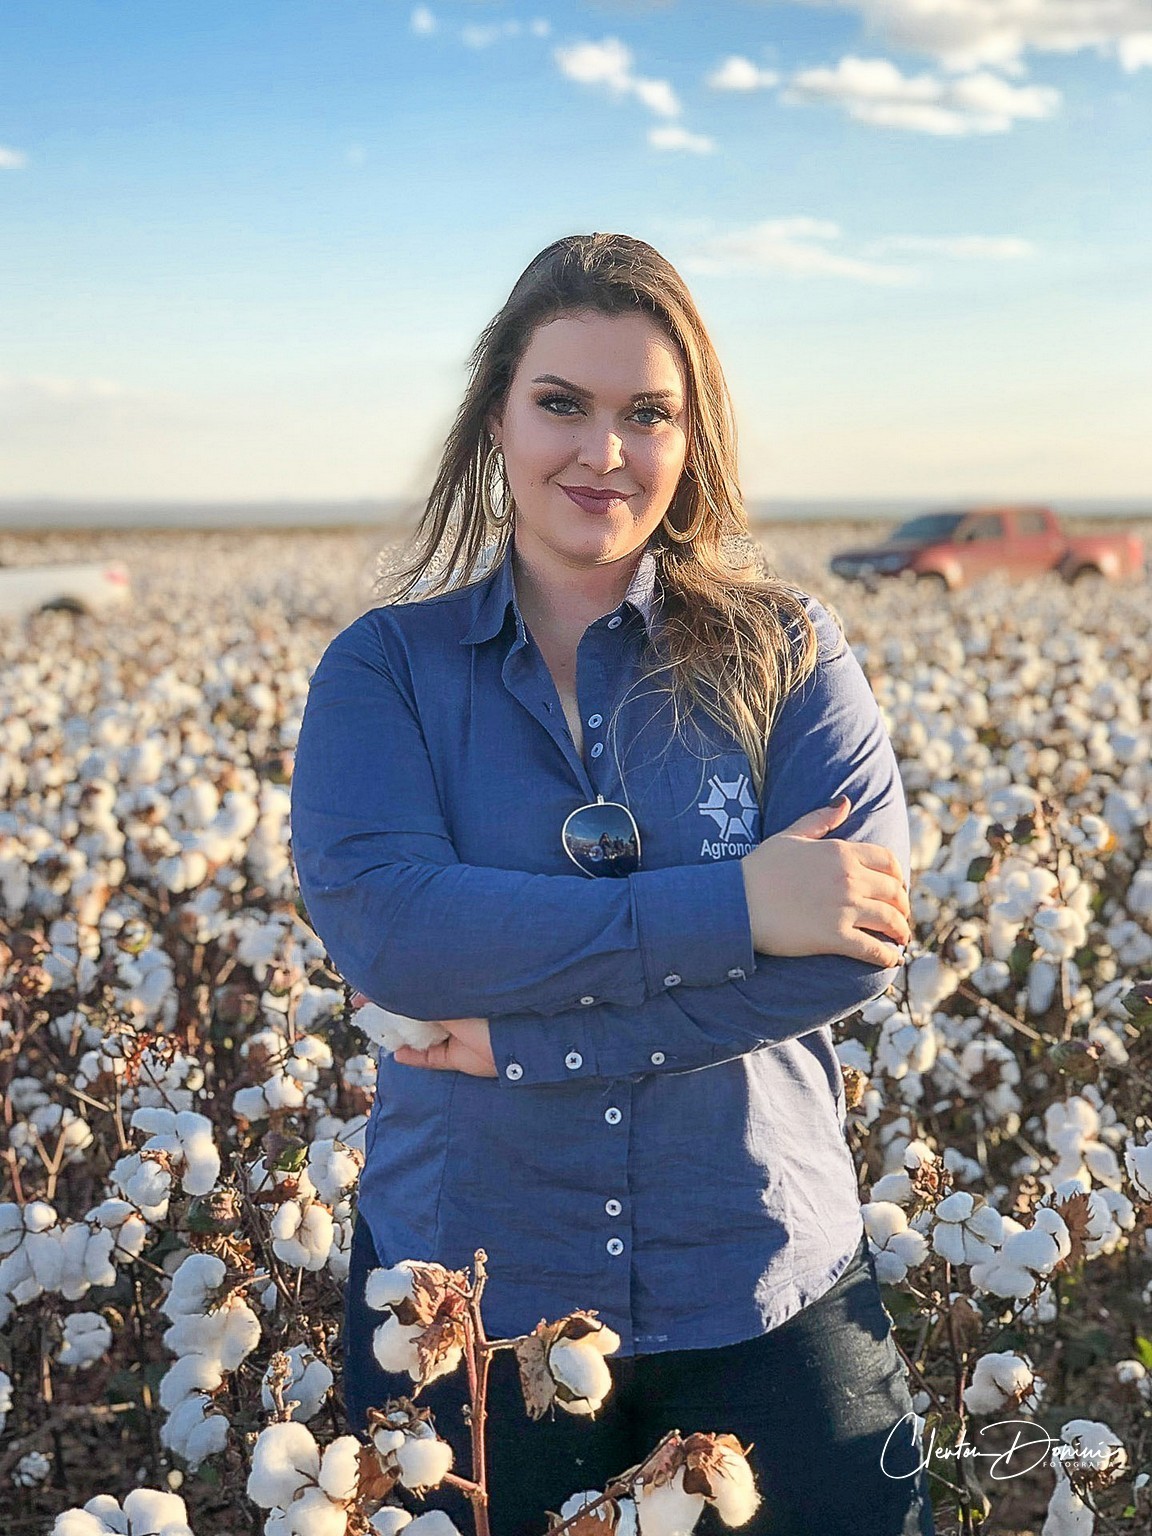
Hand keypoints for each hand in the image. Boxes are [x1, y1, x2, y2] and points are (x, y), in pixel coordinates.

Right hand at [348, 996, 497, 1077]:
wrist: (514, 1040)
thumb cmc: (483, 1007)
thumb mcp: (446, 996)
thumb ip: (420, 994)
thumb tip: (391, 985)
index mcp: (452, 988)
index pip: (415, 984)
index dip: (388, 984)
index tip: (365, 987)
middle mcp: (452, 1009)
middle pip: (413, 1010)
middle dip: (388, 1010)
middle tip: (361, 1008)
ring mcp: (454, 1034)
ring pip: (417, 1034)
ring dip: (397, 1034)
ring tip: (376, 1032)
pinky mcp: (456, 1057)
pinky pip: (429, 1057)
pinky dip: (412, 1057)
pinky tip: (397, 1054)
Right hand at [741, 795, 911, 966]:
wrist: (736, 901)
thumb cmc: (759, 868)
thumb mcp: (790, 835)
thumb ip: (821, 819)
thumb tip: (845, 802)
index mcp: (841, 852)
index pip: (888, 861)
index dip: (898, 876)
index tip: (896, 888)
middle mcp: (849, 878)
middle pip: (894, 892)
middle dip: (903, 906)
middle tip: (901, 916)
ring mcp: (844, 908)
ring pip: (890, 921)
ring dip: (901, 931)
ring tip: (900, 939)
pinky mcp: (835, 937)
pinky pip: (873, 949)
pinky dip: (887, 956)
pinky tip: (891, 959)